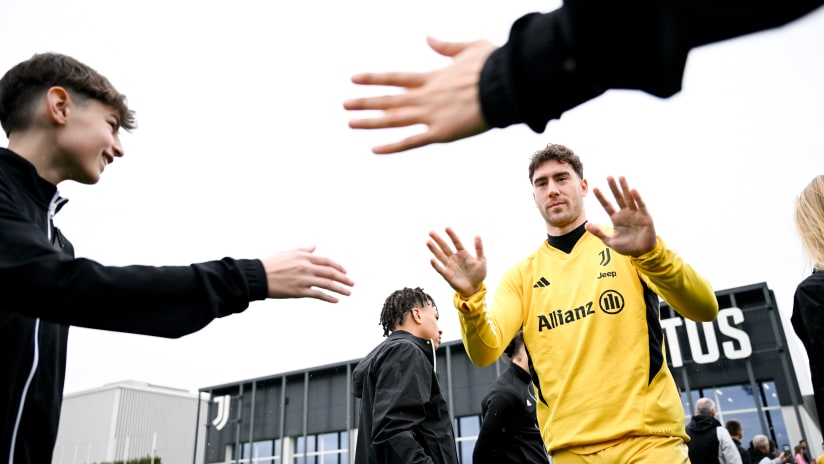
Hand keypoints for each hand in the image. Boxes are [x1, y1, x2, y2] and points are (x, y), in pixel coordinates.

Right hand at [261, 246, 353, 302]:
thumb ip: (303, 250)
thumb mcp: (288, 253)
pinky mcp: (299, 291)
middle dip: (343, 278)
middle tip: (352, 283)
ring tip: (348, 293)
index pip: (326, 261)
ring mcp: (303, 279)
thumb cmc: (271, 264)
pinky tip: (336, 300)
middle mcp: (306, 266)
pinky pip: (317, 294)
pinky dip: (328, 297)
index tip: (345, 272)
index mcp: (304, 256)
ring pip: (327, 284)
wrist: (257, 276)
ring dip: (340, 289)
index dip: (338, 266)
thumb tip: (314, 247)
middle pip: (330, 272)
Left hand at [344, 36, 494, 153]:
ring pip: (394, 120)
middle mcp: (426, 97)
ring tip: (350, 122)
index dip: (374, 78)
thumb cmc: (494, 67)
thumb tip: (429, 38)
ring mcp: (431, 116)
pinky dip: (392, 146)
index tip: (354, 78)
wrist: (506, 88)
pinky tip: (374, 149)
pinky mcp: (441, 134)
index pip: (395, 78)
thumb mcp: (470, 48)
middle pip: (389, 100)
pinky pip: (412, 142)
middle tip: (344, 104)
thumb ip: (447, 46)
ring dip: (370, 121)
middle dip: (365, 102)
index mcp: (432, 77)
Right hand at [427, 227, 485, 297]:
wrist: (475, 289)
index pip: (456, 242)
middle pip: (445, 247)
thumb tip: (477, 235)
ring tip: (428, 241)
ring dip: (434, 249)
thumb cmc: (479, 274)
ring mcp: (450, 266)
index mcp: (463, 253)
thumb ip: (479, 249)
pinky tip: (431, 259)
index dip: (452, 235)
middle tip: (431, 232)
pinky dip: (436, 265)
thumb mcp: (482, 260)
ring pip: (440, 256)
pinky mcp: (447, 275)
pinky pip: (440, 269)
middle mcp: (454, 258)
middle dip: (438, 240)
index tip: (447, 228)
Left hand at [585, 176, 656, 256]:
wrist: (642, 253)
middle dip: (613, 188)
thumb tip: (586, 225)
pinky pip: (641, 206)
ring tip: (621, 177)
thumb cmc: (627, 246)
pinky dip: (637, 198)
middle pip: (618, 198)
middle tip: (609, 176)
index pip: (607, 205)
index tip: (594, 188)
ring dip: (625, 188)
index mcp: (616, 218)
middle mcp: (625, 213)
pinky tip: (633, 190)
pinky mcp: (645, 217)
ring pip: (629, 198)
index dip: (601, 197)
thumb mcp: (610, 241)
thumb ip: (598, 233)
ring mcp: (635, 214)